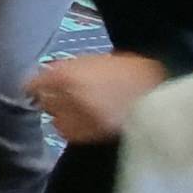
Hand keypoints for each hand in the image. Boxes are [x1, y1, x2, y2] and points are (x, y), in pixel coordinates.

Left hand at [28, 52, 168, 144]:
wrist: (158, 92)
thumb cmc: (129, 70)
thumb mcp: (95, 59)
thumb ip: (69, 68)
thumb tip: (48, 75)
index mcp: (69, 74)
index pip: (36, 83)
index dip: (34, 84)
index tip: (35, 85)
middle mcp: (69, 96)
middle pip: (45, 100)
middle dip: (48, 96)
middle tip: (56, 94)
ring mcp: (80, 117)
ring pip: (54, 118)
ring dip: (58, 112)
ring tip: (70, 108)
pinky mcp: (91, 133)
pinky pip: (68, 132)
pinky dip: (69, 126)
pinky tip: (78, 120)